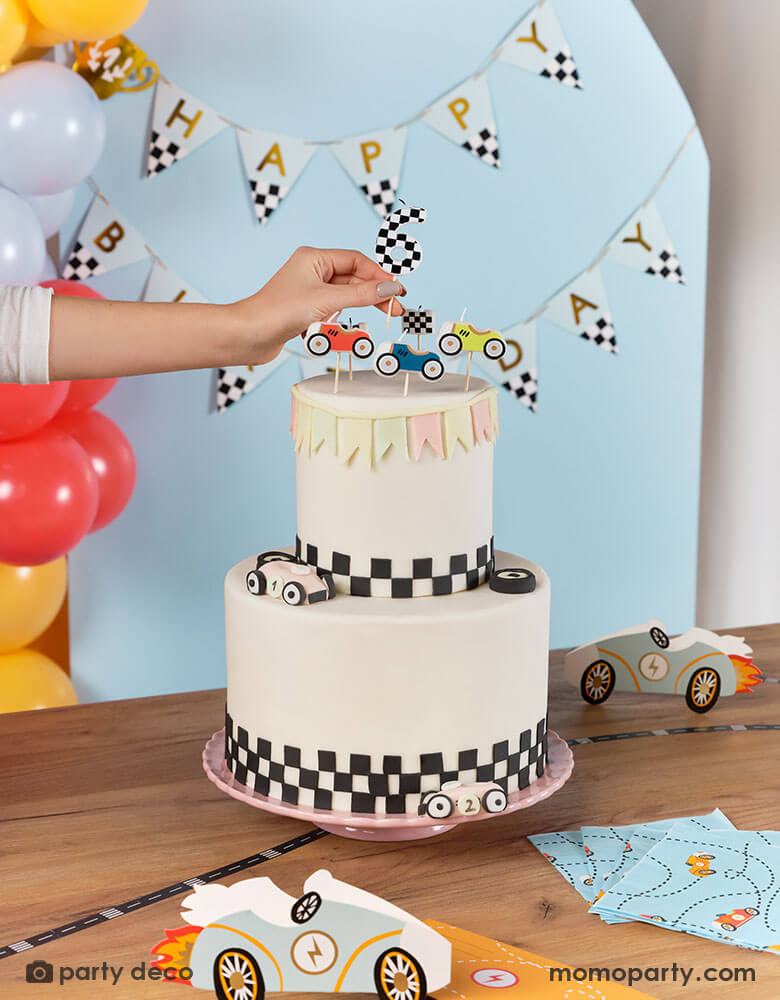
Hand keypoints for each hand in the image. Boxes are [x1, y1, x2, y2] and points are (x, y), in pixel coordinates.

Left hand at [231, 246, 406, 364]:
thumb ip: (361, 294)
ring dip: (355, 309)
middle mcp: (311, 271)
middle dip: (374, 295)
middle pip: (354, 279)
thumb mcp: (327, 301)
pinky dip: (338, 321)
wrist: (249, 335)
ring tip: (367, 321)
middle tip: (395, 309)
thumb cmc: (278, 312)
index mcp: (314, 258)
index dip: (379, 275)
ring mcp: (308, 291)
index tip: (397, 289)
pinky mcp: (305, 310)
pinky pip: (332, 312)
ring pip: (344, 297)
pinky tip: (334, 329)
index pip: (356, 260)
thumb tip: (389, 288)